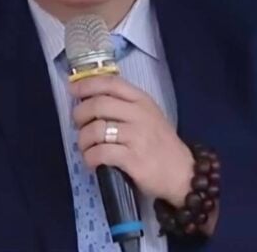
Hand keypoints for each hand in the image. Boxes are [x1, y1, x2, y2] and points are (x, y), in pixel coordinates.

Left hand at [69, 74, 194, 206]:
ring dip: (83, 140)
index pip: (111, 83)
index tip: (73, 90)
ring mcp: (137, 137)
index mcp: (142, 101)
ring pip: (96, 130)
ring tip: (85, 148)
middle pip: (98, 105)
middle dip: (80, 114)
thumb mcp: (149, 116)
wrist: (183, 173)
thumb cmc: (161, 144)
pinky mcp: (133, 159)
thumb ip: (125, 105)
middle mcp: (139, 115)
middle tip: (78, 125)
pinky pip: (100, 153)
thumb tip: (89, 99)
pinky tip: (92, 162)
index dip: (87, 84)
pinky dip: (90, 157)